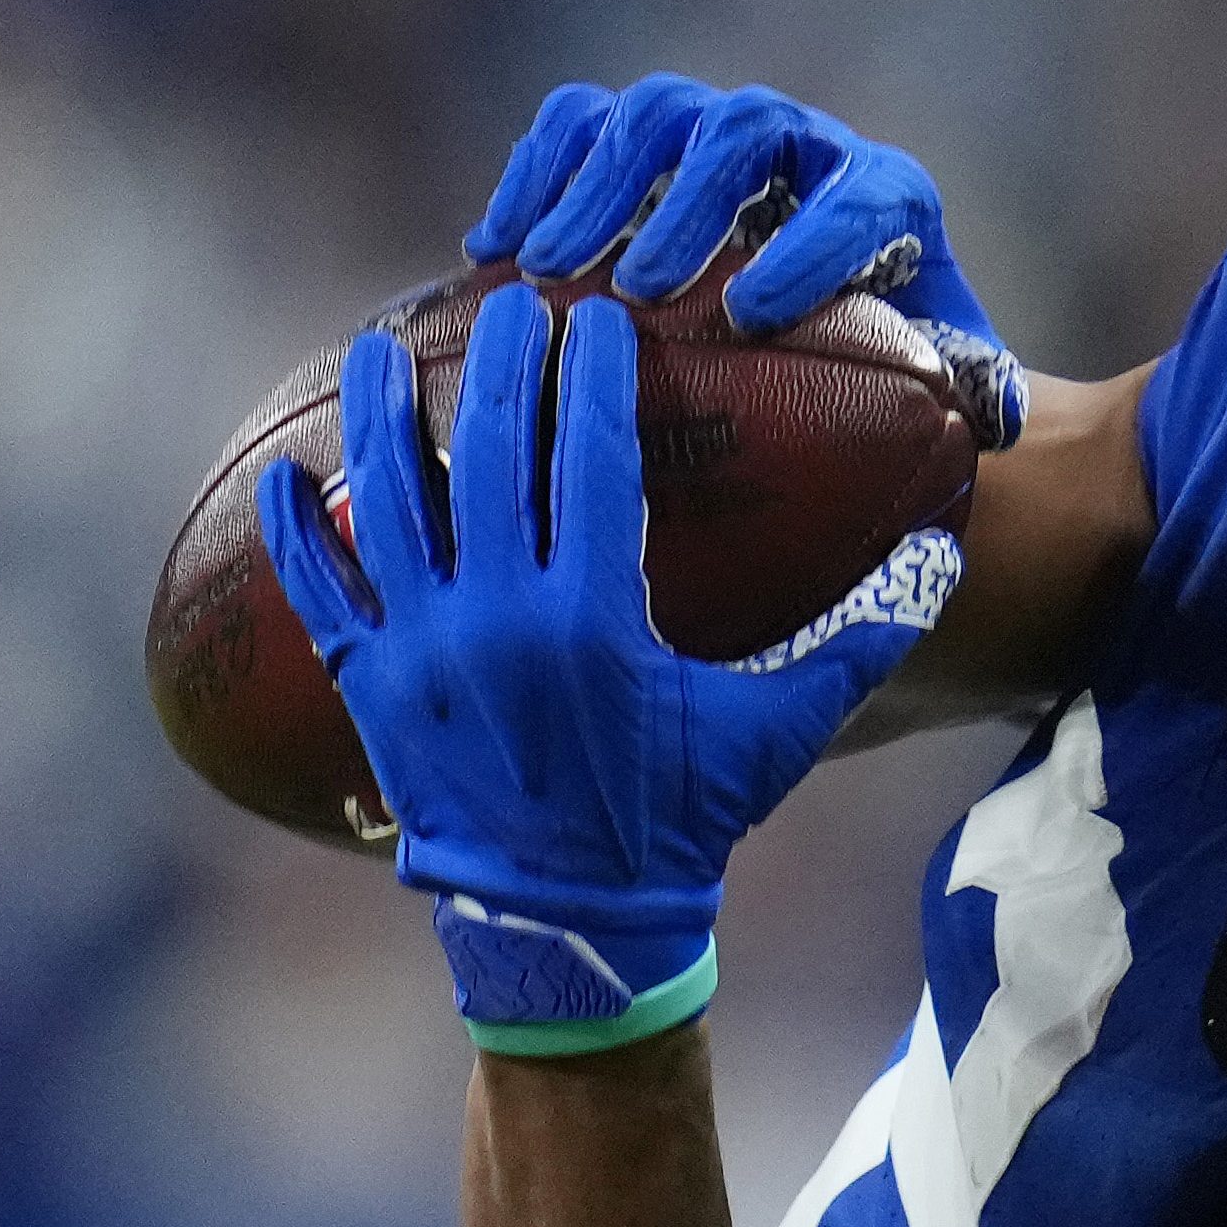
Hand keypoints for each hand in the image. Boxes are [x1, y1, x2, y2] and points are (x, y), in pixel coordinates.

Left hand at [255, 285, 957, 1049]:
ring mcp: (423, 653)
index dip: (592, 377)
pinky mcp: (373, 690)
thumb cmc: (681, 822)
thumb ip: (856, 645)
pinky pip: (323, 597)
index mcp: (594, 620)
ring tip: (384, 348)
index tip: (598, 314)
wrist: (573, 929)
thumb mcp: (774, 734)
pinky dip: (299, 536)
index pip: (588, 460)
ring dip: (383, 419)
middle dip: (501, 365)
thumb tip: (939, 562)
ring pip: (389, 506)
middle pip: (489, 457)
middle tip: (511, 298)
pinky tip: (287, 475)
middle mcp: (498, 622)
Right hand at [466, 73, 1024, 447]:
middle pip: (743, 131)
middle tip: (638, 287)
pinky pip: (580, 124)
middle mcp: (805, 145)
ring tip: (546, 271)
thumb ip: (972, 396)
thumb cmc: (891, 368)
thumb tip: (991, 427)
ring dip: (595, 188)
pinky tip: (490, 251)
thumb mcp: (945, 383)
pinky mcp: (643, 140)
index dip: (810, 246)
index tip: (751, 312)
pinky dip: (536, 172)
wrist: (836, 317)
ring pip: (654, 115)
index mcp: (890, 198)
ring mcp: (717, 131)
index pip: (863, 199)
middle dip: (687, 204)